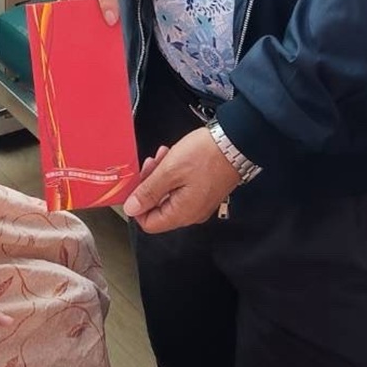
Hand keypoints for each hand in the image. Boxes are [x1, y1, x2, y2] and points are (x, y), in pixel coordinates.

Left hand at [122, 128, 239, 232]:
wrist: (235, 143)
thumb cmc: (205, 156)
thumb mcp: (170, 170)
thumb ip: (148, 192)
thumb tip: (131, 209)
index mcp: (182, 213)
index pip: (149, 224)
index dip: (138, 205)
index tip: (137, 183)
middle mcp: (191, 214)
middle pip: (158, 207)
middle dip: (150, 184)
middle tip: (152, 162)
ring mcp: (199, 203)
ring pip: (168, 195)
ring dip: (161, 175)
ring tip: (164, 155)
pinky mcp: (204, 191)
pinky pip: (181, 188)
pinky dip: (174, 173)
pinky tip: (174, 156)